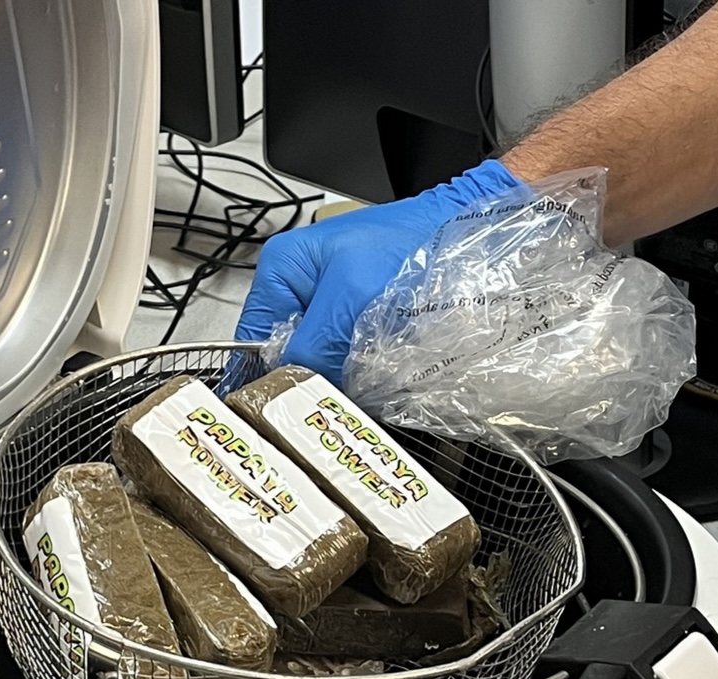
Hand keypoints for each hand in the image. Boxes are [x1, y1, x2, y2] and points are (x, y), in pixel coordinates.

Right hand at [234, 159, 521, 383]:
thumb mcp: (352, 295)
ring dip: (337, 381)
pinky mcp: (358, 327)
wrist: (465, 233)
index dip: (267, 375)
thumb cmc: (411, 245)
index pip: (253, 340)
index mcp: (281, 271)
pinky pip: (347, 363)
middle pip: (286, 357)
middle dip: (307, 380)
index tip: (284, 406)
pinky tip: (374, 380)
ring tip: (358, 389)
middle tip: (329, 401)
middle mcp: (300, 292)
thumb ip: (316, 344)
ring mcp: (330, 311)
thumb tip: (295, 386)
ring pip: (318, 365)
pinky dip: (359, 377)